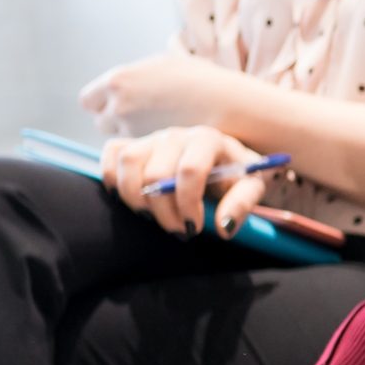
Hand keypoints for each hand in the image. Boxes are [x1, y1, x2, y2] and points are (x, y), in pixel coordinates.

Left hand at [79, 54, 252, 137]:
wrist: (231, 107)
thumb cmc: (205, 81)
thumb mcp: (169, 65)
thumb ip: (143, 74)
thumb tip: (135, 79)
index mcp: (120, 80)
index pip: (90, 99)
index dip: (103, 103)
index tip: (117, 105)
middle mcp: (119, 106)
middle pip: (102, 122)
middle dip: (117, 123)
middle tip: (140, 121)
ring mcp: (132, 131)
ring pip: (121, 141)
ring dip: (134, 140)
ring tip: (159, 135)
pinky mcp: (149, 153)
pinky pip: (140, 156)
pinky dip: (149, 153)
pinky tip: (168, 146)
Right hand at [100, 126, 273, 237]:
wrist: (227, 162)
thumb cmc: (238, 175)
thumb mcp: (252, 188)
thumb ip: (242, 204)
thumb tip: (223, 227)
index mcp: (208, 140)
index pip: (189, 171)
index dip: (187, 204)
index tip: (193, 228)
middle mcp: (177, 135)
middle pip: (156, 174)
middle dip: (163, 211)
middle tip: (177, 229)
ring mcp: (153, 138)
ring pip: (128, 162)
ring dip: (134, 197)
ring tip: (152, 216)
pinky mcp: (135, 144)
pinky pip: (112, 153)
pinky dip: (111, 176)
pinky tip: (128, 198)